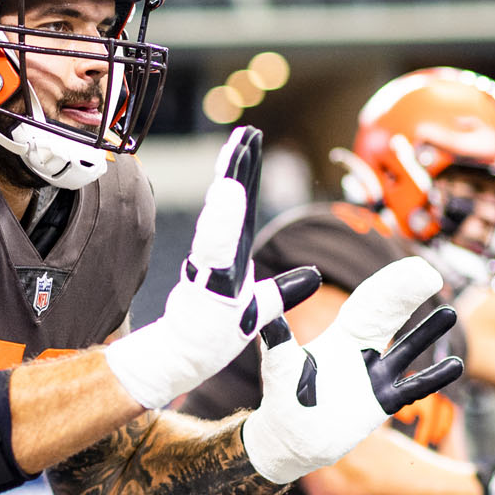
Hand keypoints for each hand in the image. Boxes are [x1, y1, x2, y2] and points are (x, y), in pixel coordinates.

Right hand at [106, 126, 319, 408]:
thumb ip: (284, 292)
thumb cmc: (212, 337)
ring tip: (239, 151)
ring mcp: (211, 269)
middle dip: (239, 165)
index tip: (251, 140)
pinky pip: (216, 248)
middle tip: (247, 131)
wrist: (180, 363)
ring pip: (224, 219)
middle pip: (234, 204)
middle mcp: (221, 257)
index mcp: (234, 257)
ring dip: (232, 183)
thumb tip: (315, 276)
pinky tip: (227, 193)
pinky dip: (222, 220)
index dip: (249, 174)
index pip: (246, 208)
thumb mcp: (261, 312)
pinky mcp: (205, 286)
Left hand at [240, 256, 462, 483]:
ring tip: (452, 312)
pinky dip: (433, 378)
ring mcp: (374, 377)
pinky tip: (456, 366)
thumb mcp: (278, 361)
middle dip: (409, 295)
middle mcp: (362, 352)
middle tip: (432, 274)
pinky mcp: (381, 403)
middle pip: (392, 316)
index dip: (389, 284)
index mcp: (341, 335)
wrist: (288, 440)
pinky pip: (412, 388)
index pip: (368, 302)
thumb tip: (265, 295)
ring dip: (428, 333)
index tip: (408, 266)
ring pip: (408, 350)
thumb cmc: (281, 398)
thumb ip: (274, 331)